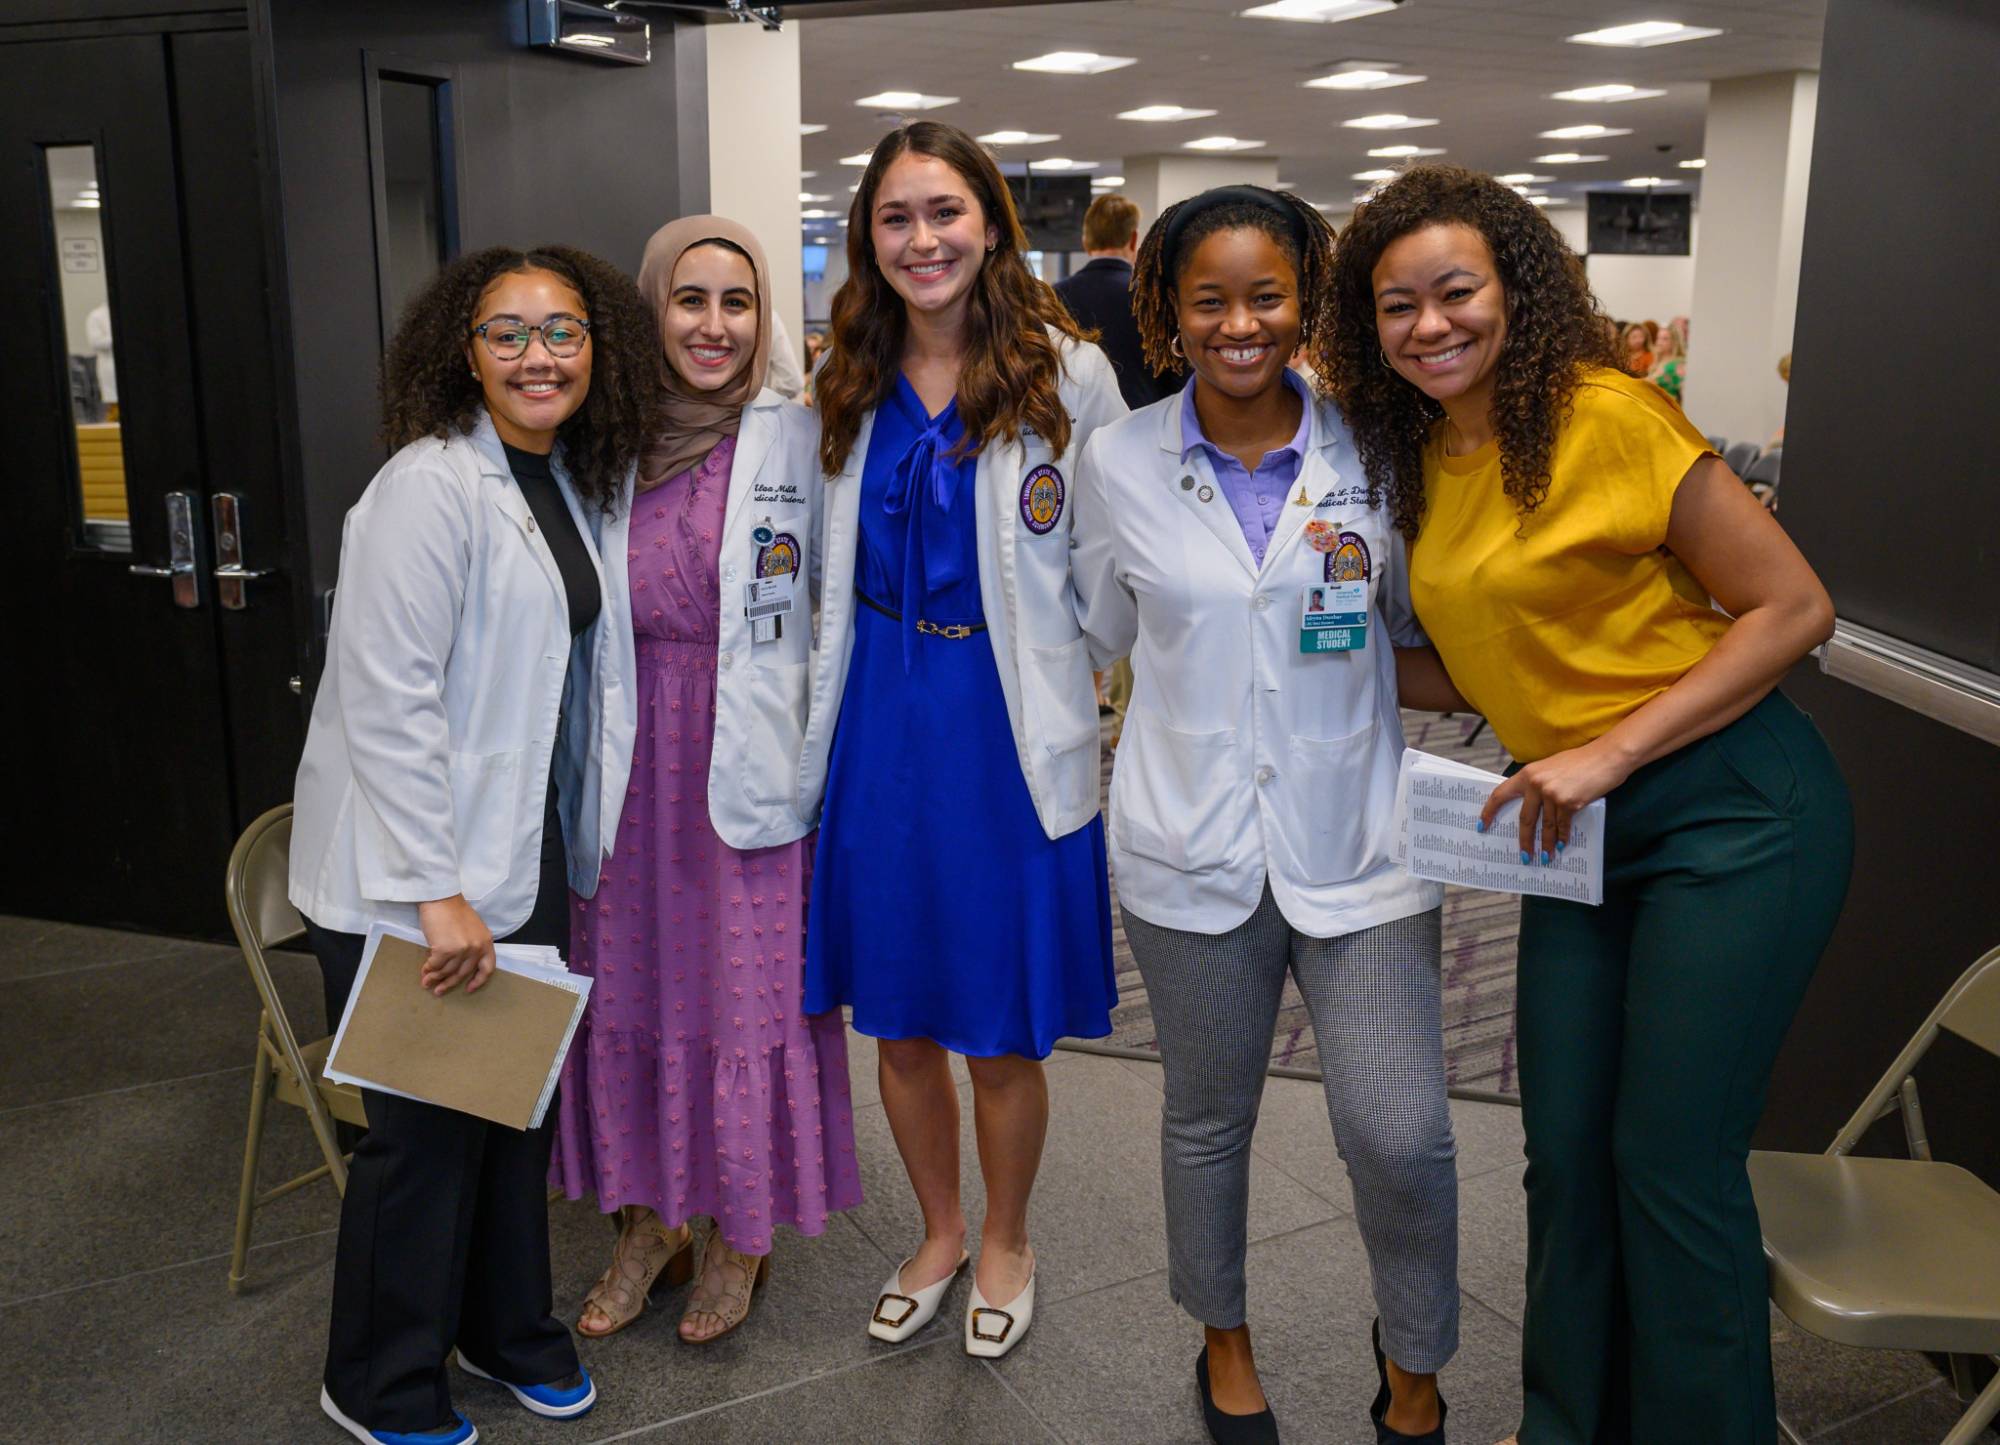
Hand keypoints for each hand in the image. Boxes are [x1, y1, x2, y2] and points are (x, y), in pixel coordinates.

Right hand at [416, 895, 495, 995]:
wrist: (440, 898)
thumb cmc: (454, 911)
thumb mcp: (473, 929)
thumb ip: (471, 946)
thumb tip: (459, 965)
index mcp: (486, 942)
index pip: (487, 968)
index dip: (478, 981)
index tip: (468, 989)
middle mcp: (476, 948)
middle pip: (463, 973)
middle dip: (449, 983)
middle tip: (439, 991)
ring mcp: (461, 950)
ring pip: (447, 971)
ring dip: (435, 978)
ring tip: (426, 983)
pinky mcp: (445, 950)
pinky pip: (435, 966)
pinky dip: (428, 970)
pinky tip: (423, 972)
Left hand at [1479, 739, 1632, 863]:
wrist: (1607, 756)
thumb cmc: (1581, 761)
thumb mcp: (1550, 767)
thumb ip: (1538, 783)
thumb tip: (1531, 805)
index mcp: (1528, 774)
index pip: (1501, 794)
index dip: (1489, 811)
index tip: (1482, 825)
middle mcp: (1536, 784)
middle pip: (1525, 819)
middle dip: (1525, 840)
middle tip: (1524, 855)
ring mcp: (1552, 794)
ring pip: (1546, 826)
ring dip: (1547, 844)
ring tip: (1546, 857)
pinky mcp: (1569, 802)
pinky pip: (1563, 825)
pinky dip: (1563, 837)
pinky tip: (1562, 846)